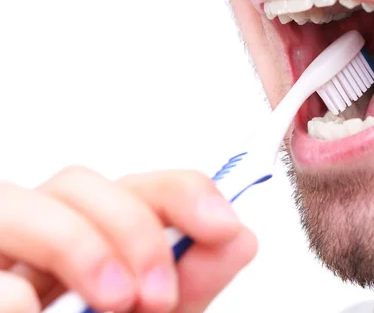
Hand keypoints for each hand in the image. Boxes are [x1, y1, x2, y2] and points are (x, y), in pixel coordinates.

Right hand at [0, 166, 257, 312]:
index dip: (182, 192)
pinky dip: (13, 291)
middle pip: (77, 182)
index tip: (224, 227)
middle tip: (160, 295)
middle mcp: (38, 240)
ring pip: (15, 202)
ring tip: (116, 302)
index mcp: (88, 239)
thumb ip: (192, 283)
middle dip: (132, 227)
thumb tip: (241, 238)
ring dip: (79, 245)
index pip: (134, 188)